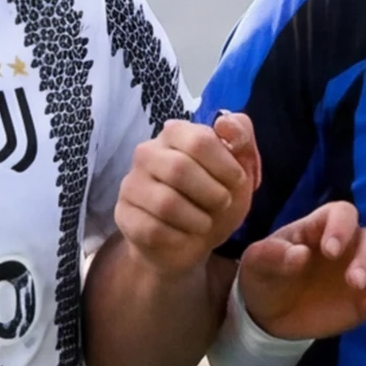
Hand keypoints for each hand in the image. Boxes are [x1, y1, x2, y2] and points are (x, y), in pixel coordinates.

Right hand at [110, 112, 267, 278]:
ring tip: (204, 223)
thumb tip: (225, 123)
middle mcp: (147, 153)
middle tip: (223, 204)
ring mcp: (131, 184)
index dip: (226, 166)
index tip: (238, 181)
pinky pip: (152, 229)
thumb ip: (241, 138)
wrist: (189, 242)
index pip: (199, 140)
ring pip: (165, 203)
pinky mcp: (124, 215)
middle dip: (212, 194)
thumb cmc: (213, 198)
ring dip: (197, 219)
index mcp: (175, 133)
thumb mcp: (239, 168)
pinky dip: (179, 238)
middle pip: (179, 169)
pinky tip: (185, 236)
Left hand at [237, 199, 365, 342]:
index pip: (343, 213)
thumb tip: (300, 255)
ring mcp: (365, 273)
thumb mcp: (256, 264)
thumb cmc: (265, 277)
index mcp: (321, 228)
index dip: (341, 227)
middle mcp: (350, 246)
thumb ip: (273, 255)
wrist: (269, 314)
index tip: (330, 251)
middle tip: (353, 282)